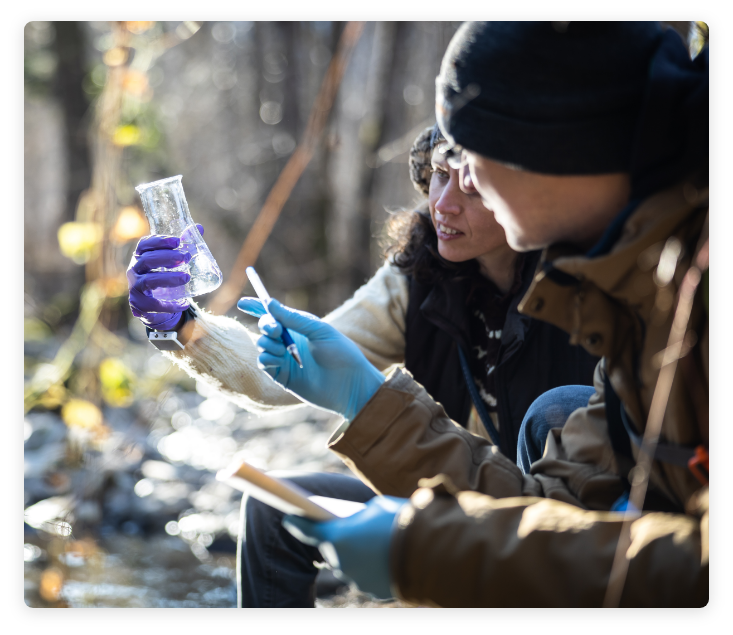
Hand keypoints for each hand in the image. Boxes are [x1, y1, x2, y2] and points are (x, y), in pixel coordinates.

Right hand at [127, 224, 202, 330]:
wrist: (157, 308)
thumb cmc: (164, 278)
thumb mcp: (173, 262)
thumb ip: (184, 245)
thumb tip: (199, 228)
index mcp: (140, 257)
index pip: (144, 244)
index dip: (159, 241)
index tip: (177, 241)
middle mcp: (134, 271)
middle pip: (147, 260)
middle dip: (167, 258)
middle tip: (185, 258)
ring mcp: (135, 288)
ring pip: (149, 280)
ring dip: (169, 278)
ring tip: (187, 277)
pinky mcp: (139, 305)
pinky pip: (153, 304)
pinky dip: (170, 304)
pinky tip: (184, 303)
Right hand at [242, 299, 384, 420]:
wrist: (350, 385)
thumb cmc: (341, 354)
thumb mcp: (319, 331)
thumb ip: (293, 318)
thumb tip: (268, 302)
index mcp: (300, 327)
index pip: (275, 314)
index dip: (257, 307)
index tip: (243, 303)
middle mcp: (290, 341)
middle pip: (266, 327)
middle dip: (266, 324)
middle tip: (275, 329)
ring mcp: (285, 359)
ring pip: (262, 344)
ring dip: (267, 342)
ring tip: (282, 348)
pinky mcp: (281, 376)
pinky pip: (264, 362)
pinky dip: (266, 358)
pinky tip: (279, 359)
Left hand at [283, 496, 406, 598]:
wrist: (428, 552)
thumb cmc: (400, 522)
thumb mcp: (376, 508)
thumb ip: (360, 518)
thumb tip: (358, 525)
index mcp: (336, 537)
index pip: (308, 530)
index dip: (297, 524)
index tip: (289, 518)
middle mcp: (340, 561)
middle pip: (332, 549)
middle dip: (338, 540)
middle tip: (350, 529)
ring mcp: (356, 580)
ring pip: (349, 565)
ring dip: (356, 556)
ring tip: (372, 544)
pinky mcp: (372, 592)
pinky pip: (366, 577)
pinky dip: (371, 569)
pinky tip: (384, 560)